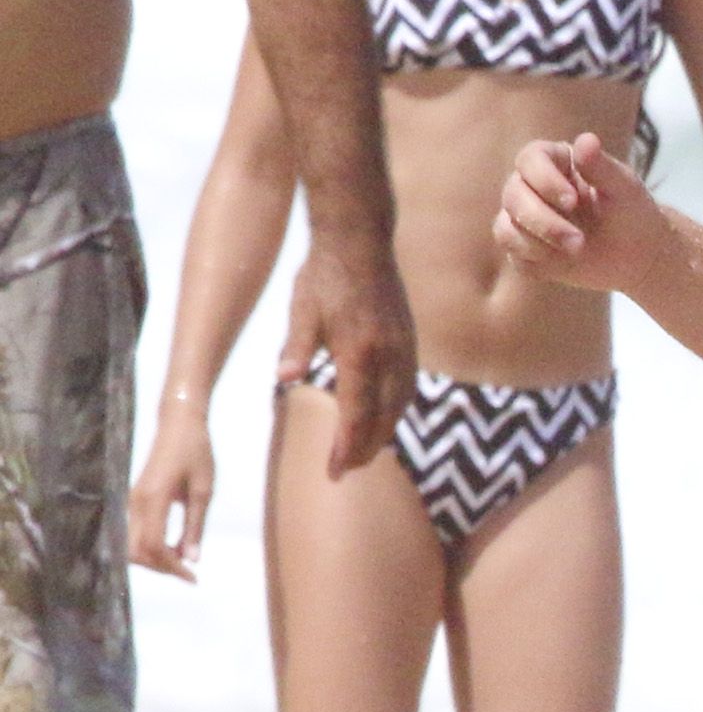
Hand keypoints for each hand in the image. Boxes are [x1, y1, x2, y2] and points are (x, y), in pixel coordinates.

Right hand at [128, 407, 214, 581]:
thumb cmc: (196, 453)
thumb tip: (192, 560)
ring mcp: (132, 502)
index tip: (193, 578)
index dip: (171, 568)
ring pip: (133, 544)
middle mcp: (135, 503)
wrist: (178, 425)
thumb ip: (195, 527)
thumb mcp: (203, 491)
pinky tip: (174, 548)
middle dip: (160, 567)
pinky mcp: (135, 500)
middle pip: (136, 551)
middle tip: (188, 572)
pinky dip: (152, 547)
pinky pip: (136, 533)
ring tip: (183, 561)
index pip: (153, 547)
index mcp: (153, 500)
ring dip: (155, 559)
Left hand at [276, 228, 415, 477]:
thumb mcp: (301, 309)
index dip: (345, 447)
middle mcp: (388, 354)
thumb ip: (296, 347)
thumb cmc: (324, 273)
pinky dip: (394, 411)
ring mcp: (405, 349)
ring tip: (363, 452)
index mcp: (359, 350)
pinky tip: (382, 417)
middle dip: (365, 450)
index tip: (333, 471)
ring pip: (400, 406)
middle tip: (344, 471)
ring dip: (383, 433)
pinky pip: (407, 388)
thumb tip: (284, 380)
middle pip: (383, 419)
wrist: (361, 240)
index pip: (356, 414)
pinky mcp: (410, 342)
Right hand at [493, 133, 668, 297]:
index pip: (530, 159)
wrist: (639, 255)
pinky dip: (535, 260)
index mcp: (553, 160)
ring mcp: (524, 218)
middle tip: (579, 242)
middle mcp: (531, 185)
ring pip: (505, 228)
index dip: (544, 180)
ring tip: (577, 251)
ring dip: (538, 243)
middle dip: (543, 221)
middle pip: (513, 195)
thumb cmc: (631, 212)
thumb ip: (602, 167)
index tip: (573, 201)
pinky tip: (565, 262)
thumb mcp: (624, 188)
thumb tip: (586, 140)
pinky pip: (513, 254)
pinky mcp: (524, 248)